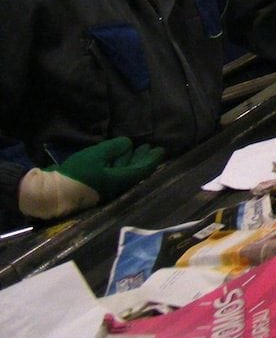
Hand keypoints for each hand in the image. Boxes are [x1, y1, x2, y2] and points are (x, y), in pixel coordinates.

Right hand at [19, 138, 164, 219]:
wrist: (52, 193)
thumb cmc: (76, 174)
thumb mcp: (96, 156)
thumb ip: (114, 148)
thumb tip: (128, 144)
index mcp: (120, 180)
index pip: (142, 169)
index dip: (152, 159)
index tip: (161, 150)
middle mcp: (117, 186)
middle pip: (135, 171)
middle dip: (143, 159)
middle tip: (151, 147)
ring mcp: (107, 187)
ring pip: (125, 172)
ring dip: (132, 160)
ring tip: (138, 149)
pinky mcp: (97, 186)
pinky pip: (115, 174)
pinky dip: (121, 164)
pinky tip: (120, 157)